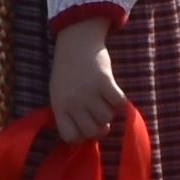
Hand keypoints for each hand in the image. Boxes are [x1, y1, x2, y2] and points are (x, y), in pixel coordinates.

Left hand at [46, 19, 121, 146]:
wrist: (75, 43)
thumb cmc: (67, 71)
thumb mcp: (59, 93)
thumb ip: (68, 113)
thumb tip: (86, 136)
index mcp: (59, 106)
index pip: (70, 137)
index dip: (81, 136)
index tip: (86, 127)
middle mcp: (73, 102)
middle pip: (92, 131)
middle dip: (100, 127)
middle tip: (100, 116)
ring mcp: (88, 92)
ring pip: (108, 118)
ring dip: (110, 110)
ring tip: (104, 98)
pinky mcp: (104, 81)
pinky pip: (119, 103)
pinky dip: (120, 100)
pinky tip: (113, 91)